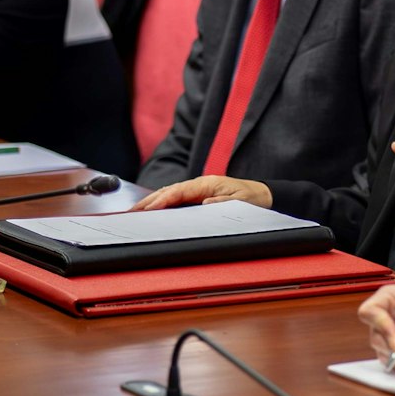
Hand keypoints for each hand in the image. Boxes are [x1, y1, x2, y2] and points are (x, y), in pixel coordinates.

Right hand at [132, 176, 272, 211]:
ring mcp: (198, 189)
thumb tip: (204, 204)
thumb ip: (222, 203)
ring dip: (153, 201)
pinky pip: (176, 198)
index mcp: (208, 184)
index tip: (149, 209)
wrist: (262, 195)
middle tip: (132, 211)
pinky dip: (162, 202)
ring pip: (170, 193)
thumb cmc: (252, 199)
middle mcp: (200, 184)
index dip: (163, 200)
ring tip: (136, 210)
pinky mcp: (198, 195)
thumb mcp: (241, 202)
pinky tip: (152, 208)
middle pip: (169, 190)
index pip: (179, 191)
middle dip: (150, 200)